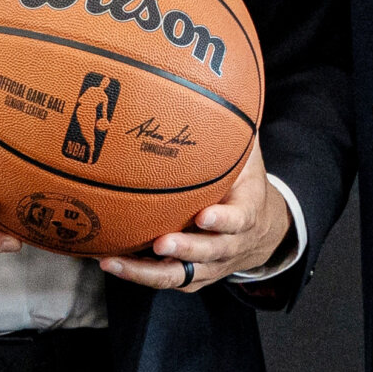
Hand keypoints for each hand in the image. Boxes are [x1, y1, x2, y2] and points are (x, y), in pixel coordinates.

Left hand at [98, 141, 289, 292]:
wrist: (263, 233)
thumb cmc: (246, 188)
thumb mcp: (249, 161)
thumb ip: (237, 135)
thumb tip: (224, 93)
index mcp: (246, 214)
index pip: (239, 220)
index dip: (223, 220)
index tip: (205, 215)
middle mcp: (228, 245)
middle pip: (209, 254)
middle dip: (185, 249)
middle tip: (160, 242)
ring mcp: (208, 265)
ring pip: (179, 275)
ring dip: (147, 272)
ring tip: (115, 262)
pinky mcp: (190, 276)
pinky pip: (164, 278)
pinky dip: (137, 273)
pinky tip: (108, 261)